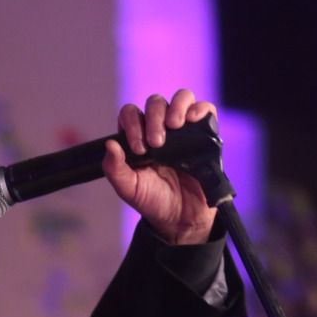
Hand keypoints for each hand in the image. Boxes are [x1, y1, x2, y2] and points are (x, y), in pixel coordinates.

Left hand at [102, 89, 218, 244]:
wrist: (182, 218)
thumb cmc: (153, 200)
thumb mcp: (129, 188)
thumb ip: (115, 169)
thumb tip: (109, 145)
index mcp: (138, 137)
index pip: (131, 113)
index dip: (131, 123)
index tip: (138, 147)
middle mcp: (161, 128)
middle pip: (155, 102)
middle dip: (153, 118)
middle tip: (156, 143)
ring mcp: (184, 130)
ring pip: (181, 97)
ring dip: (176, 107)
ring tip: (175, 126)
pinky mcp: (205, 134)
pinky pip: (206, 110)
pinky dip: (200, 109)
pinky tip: (193, 119)